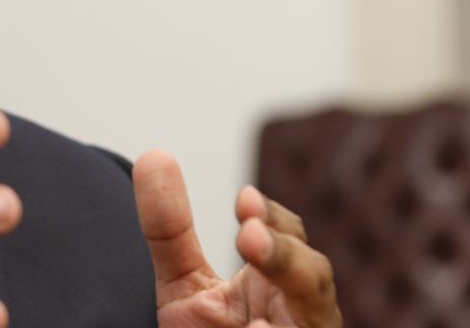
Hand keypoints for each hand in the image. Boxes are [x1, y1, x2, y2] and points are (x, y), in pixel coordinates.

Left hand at [133, 151, 341, 327]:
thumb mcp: (184, 286)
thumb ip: (170, 229)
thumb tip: (153, 158)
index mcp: (282, 289)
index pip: (293, 243)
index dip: (274, 220)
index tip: (243, 200)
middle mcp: (303, 318)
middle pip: (314, 282)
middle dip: (286, 256)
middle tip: (250, 236)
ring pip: (316, 324)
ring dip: (291, 303)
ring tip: (254, 314)